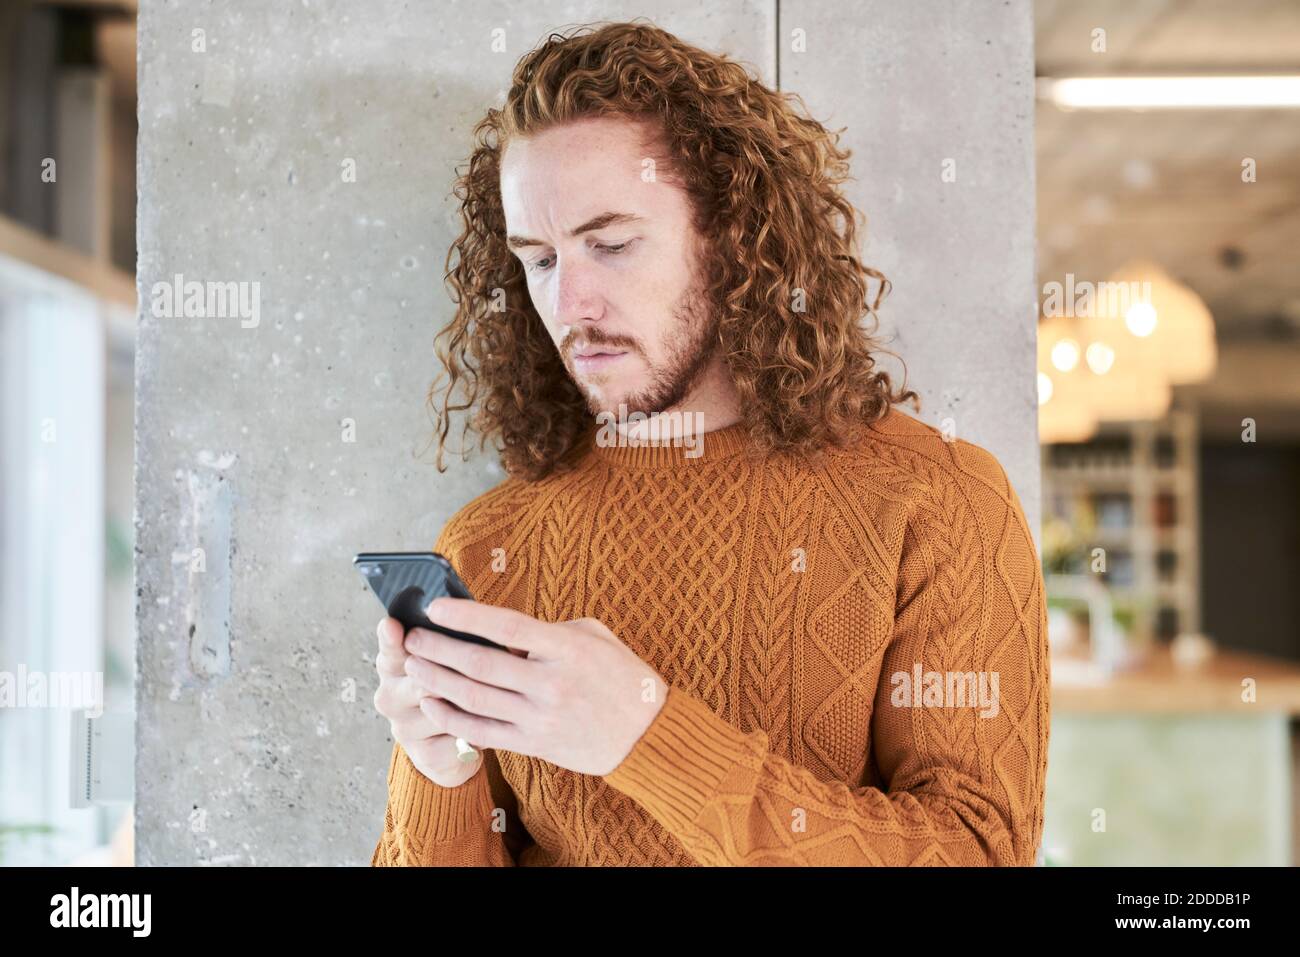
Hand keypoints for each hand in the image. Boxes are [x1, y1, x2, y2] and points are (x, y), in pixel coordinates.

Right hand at [372, 615, 482, 787]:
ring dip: (474, 704)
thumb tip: (467, 625)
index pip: (389, 649)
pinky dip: (479, 729)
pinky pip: (459, 735)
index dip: (391, 638)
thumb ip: (448, 643)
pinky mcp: (423, 754)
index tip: (393, 626)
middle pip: (423, 680)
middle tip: (481, 670)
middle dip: (454, 675)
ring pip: (444, 709)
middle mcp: (390, 696)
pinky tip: (489, 725)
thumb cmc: (453, 688)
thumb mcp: (448, 660)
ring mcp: (404, 728)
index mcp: (393, 665)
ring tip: (494, 698)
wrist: (452, 746)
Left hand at [401, 598, 667, 776]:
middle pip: (480, 664)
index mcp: (567, 648)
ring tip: (414, 666)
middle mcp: (551, 683)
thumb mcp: (595, 637)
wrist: (648, 734)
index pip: (507, 626)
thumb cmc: (622, 677)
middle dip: (439, 649)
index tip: (436, 607)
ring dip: (437, 680)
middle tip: (412, 638)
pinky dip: (452, 717)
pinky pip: (483, 731)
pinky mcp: (536, 744)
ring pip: (474, 697)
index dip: (467, 615)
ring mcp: (542, 717)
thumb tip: (501, 627)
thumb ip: (550, 629)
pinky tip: (432, 702)